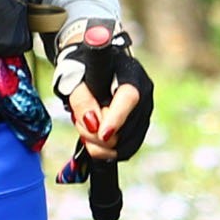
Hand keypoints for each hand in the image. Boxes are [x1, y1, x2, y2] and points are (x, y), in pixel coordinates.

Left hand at [55, 24, 151, 163]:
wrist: (91, 67)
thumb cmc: (82, 69)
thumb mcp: (75, 78)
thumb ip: (81, 99)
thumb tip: (93, 125)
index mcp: (130, 73)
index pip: (130, 97)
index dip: (117, 118)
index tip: (101, 133)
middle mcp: (144, 92)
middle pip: (126, 127)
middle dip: (96, 133)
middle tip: (77, 120)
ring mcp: (145, 112)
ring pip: (125, 144)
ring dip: (98, 143)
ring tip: (83, 126)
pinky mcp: (140, 127)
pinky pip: (126, 150)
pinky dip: (105, 151)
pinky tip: (92, 140)